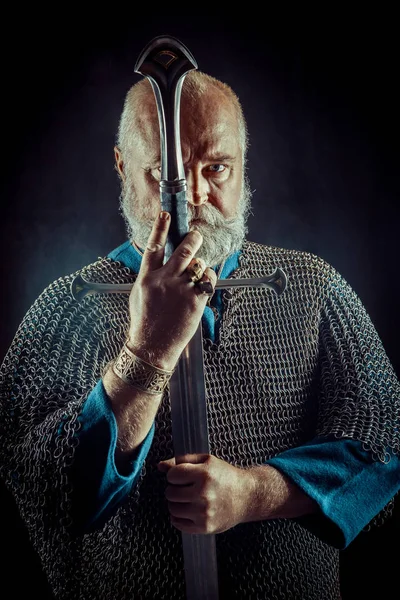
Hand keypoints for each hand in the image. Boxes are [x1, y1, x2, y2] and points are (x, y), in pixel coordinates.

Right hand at [127, 212, 216, 369]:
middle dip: (193, 239)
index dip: (160, 228)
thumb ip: (151, 275)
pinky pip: (208, 280)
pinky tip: (202, 286)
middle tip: (196, 236)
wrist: (152, 347)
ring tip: (195, 276)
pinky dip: (207, 279)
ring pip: (198, 265)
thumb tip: (162, 260)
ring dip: (199, 266)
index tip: (166, 214)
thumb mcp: (139, 294)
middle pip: (183, 251)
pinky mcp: (195, 301)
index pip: (154, 247)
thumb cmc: (145, 321)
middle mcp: (164, 281)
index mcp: (147, 278)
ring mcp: (181, 291)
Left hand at [157, 454, 253, 533]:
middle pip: (170, 493)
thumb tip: (160, 466)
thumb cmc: (225, 476)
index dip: (174, 474)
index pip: (172, 475)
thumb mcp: (207, 461)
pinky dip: (178, 517)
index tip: (181, 476)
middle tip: (185, 488)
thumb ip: (182, 460)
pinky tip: (187, 510)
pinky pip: (178, 523)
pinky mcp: (204, 527)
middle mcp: (203, 494)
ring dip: (175, 503)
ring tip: (187, 498)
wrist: (246, 496)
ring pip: (172, 508)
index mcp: (204, 474)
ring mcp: (203, 513)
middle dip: (174, 489)